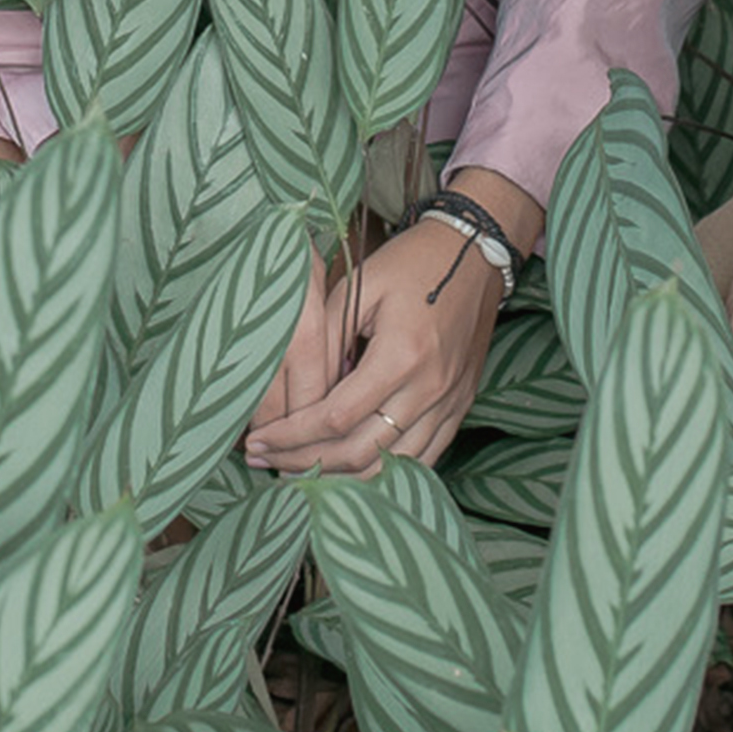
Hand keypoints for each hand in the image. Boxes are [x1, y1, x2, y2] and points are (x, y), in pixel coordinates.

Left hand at [247, 179, 533, 475]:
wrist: (473, 253)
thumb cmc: (410, 263)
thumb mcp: (359, 287)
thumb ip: (325, 340)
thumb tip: (298, 393)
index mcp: (401, 355)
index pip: (336, 417)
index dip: (292, 436)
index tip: (259, 441)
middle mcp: (429, 388)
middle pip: (360, 451)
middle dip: (306, 463)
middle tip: (267, 462)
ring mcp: (449, 403)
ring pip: (390, 466)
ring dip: (341, 478)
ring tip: (301, 472)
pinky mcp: (459, 407)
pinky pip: (422, 458)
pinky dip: (383, 472)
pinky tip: (349, 469)